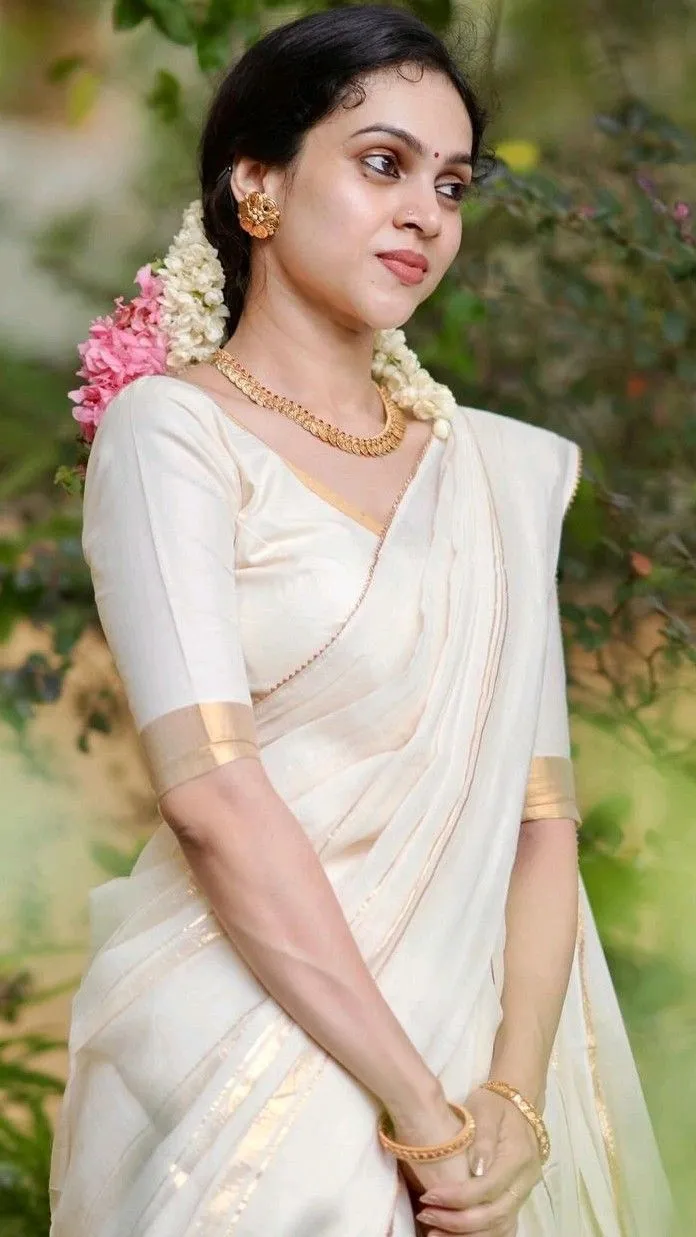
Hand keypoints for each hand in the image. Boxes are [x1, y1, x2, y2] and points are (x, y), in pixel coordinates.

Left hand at [411, 1086, 542, 1234]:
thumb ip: (483, 1139)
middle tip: (426, 1216)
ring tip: (434, 1234)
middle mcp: (524, 1181)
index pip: (487, 1188)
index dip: (457, 1197)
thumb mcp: (486, 1110)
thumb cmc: (496, 1105)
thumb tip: (476, 1169)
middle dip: (457, 1222)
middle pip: (494, 1215)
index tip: (429, 1197)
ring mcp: (523, 1193)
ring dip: (466, 1236)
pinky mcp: (517, 1200)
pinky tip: (457, 1236)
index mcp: (517, 1157)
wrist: (519, 1103)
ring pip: (500, 1228)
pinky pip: (504, 1228)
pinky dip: (481, 1236)